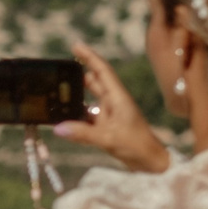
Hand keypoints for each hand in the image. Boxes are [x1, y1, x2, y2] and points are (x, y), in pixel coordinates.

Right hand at [52, 41, 171, 173]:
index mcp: (118, 98)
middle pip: (94, 81)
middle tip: (59, 71)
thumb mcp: (109, 138)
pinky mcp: (106, 126)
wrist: (150, 163)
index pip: (102, 71)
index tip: (76, 45)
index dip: (89, 57)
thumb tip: (58, 128)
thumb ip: (82, 133)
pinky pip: (86, 116)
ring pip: (89, 98)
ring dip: (75, 96)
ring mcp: (109, 114)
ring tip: (57, 94)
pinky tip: (63, 119)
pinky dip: (76, 115)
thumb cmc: (137, 146)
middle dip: (77, 74)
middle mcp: (113, 102)